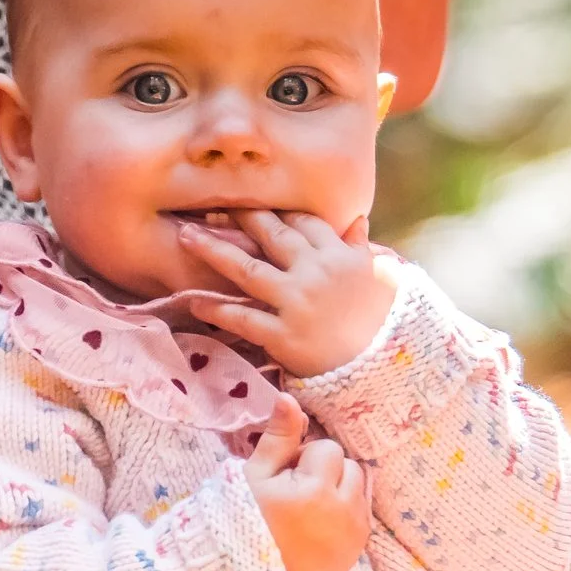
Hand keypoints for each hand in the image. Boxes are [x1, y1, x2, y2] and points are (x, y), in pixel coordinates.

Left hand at [180, 211, 397, 377]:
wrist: (385, 369)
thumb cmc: (383, 323)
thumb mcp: (379, 278)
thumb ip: (362, 249)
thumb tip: (358, 221)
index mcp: (339, 256)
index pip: (302, 222)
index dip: (275, 211)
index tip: (251, 201)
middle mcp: (315, 272)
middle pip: (270, 235)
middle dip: (239, 216)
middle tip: (209, 203)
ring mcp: (298, 303)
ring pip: (247, 269)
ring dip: (213, 250)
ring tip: (185, 236)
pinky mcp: (284, 336)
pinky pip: (243, 318)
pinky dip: (216, 310)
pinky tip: (194, 302)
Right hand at [244, 394, 368, 570]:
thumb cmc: (247, 517)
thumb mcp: (255, 475)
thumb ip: (278, 436)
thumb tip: (289, 398)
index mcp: (315, 490)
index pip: (327, 449)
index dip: (305, 459)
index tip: (287, 479)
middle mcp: (343, 511)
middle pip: (349, 466)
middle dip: (327, 473)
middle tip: (298, 494)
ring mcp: (354, 532)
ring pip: (359, 487)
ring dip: (340, 490)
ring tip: (311, 508)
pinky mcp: (359, 547)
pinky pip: (363, 512)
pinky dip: (347, 512)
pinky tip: (321, 524)